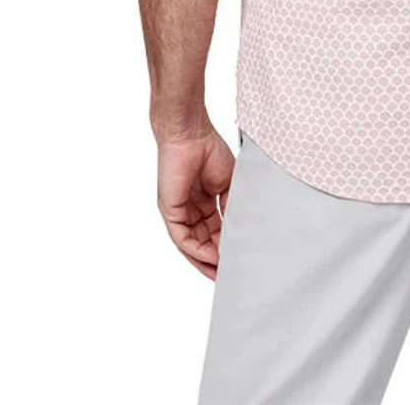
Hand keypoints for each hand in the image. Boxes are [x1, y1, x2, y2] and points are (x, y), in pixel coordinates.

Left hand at [156, 125, 234, 278]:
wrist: (191, 133)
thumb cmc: (209, 150)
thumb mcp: (228, 183)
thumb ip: (231, 206)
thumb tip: (239, 229)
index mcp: (204, 203)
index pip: (215, 232)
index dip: (226, 247)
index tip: (240, 260)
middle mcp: (190, 210)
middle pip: (203, 243)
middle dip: (217, 260)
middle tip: (231, 275)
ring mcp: (178, 212)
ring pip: (191, 245)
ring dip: (206, 261)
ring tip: (222, 273)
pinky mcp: (170, 211)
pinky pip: (182, 238)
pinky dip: (196, 250)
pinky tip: (211, 258)